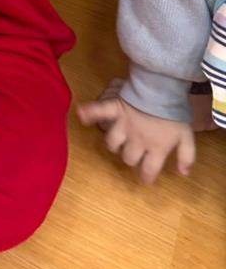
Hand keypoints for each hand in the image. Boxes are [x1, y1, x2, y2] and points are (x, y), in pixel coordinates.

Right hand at [77, 93, 195, 183]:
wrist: (162, 90)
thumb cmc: (174, 114)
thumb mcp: (187, 137)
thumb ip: (187, 156)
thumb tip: (183, 174)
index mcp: (154, 149)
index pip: (148, 170)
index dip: (147, 177)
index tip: (146, 178)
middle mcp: (136, 141)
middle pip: (128, 158)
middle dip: (132, 158)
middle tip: (135, 152)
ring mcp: (123, 125)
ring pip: (113, 143)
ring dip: (114, 145)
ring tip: (118, 142)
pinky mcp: (115, 109)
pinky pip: (100, 111)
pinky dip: (89, 112)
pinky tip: (81, 115)